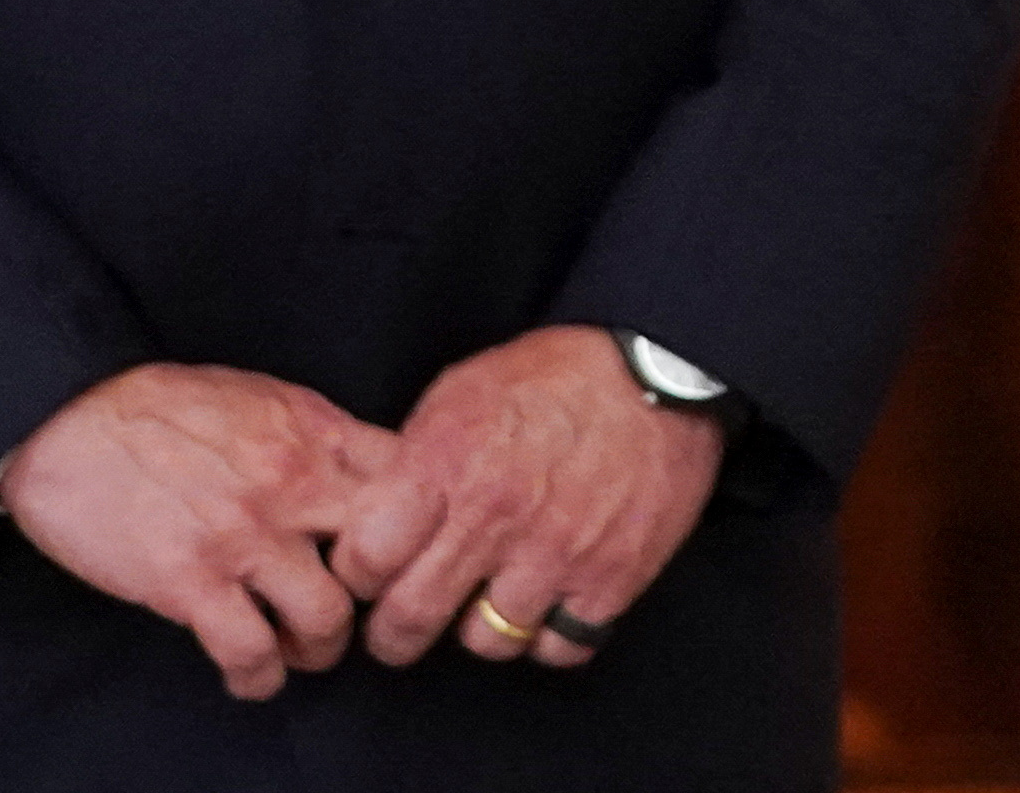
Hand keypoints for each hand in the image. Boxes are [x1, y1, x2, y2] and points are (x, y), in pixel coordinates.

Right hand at [0, 363, 396, 700]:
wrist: (69, 419)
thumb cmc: (161, 406)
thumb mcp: (261, 397)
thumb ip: (317, 436)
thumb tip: (360, 471)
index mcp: (315, 434)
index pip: (410, 481)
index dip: (421, 525)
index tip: (408, 551)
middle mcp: (293, 485)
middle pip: (386, 557)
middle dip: (383, 596)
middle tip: (361, 612)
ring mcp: (244, 537)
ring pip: (327, 619)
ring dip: (320, 648)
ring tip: (304, 650)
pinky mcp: (190, 583)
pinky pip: (250, 652)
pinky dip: (259, 678)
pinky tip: (253, 677)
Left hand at [334, 326, 724, 672]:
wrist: (660, 371)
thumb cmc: (555, 376)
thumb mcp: (462, 390)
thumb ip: (414, 461)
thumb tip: (375, 520)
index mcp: (445, 464)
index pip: (363, 563)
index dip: (359, 574)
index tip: (374, 571)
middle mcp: (494, 516)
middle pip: (409, 621)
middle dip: (395, 632)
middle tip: (404, 623)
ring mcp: (556, 553)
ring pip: (486, 644)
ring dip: (483, 628)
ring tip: (493, 598)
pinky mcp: (612, 577)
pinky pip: (559, 648)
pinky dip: (551, 634)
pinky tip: (551, 600)